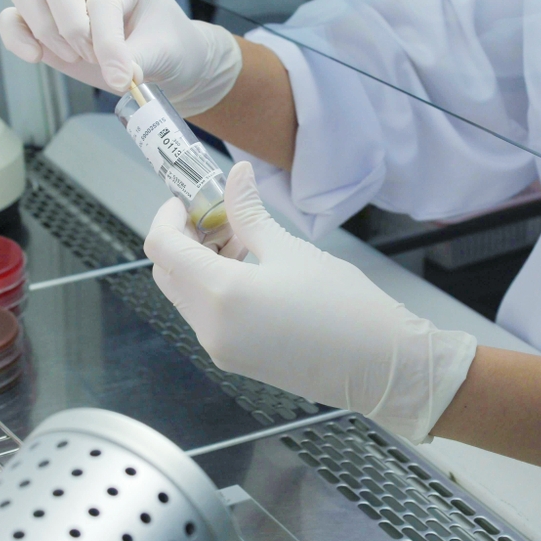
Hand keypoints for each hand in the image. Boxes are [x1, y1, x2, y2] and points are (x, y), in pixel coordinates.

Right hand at [0, 0, 241, 116]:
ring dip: (45, 30)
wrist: (165, 62)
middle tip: (93, 57)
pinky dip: (15, 36)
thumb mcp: (163, 54)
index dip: (108, 44)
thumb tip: (115, 76)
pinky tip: (35, 57)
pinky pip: (12, 18)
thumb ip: (136, 61)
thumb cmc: (167, 47)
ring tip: (75, 58)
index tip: (122, 79)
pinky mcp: (43, 24)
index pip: (103, 1)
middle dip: (72, 26)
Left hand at [144, 162, 477, 441]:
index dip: (167, 216)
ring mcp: (219, 348)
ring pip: (185, 296)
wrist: (378, 366)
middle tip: (217, 216)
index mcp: (220, 294)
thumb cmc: (342, 303)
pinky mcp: (234, 360)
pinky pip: (206, 318)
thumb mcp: (291, 250)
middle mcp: (209, 327)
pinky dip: (213, 289)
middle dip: (182, 239)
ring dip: (198, 264)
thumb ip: (250, 214)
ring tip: (241, 241)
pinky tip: (250, 273)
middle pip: (168, 273)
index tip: (190, 198)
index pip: (162, 248)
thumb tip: (235, 175)